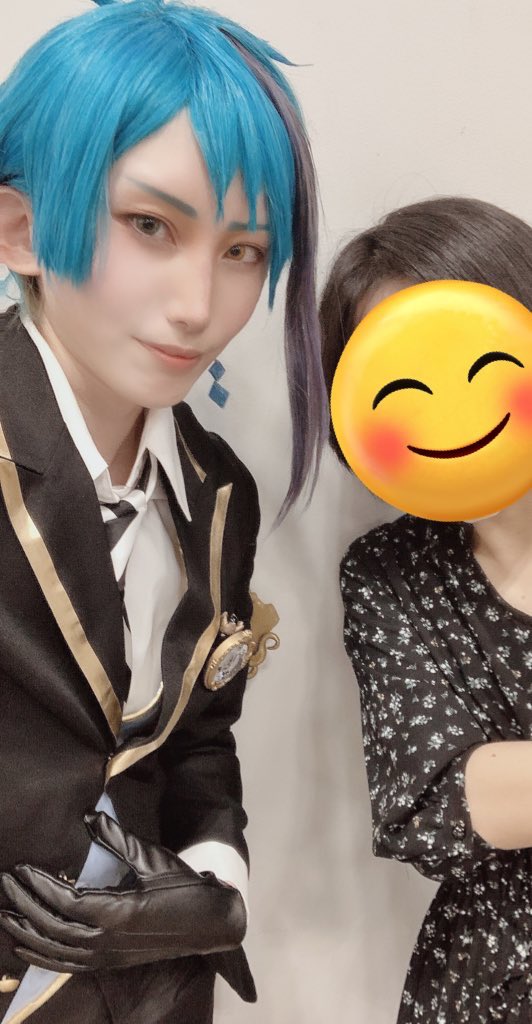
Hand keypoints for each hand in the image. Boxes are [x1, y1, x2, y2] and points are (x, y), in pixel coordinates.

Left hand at [0, 813, 245, 971]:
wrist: (211, 923)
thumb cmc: (183, 886)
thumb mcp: (151, 857)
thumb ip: (116, 838)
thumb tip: (88, 815)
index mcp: (116, 913)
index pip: (64, 902)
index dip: (38, 885)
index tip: (21, 868)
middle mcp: (106, 941)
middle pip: (52, 926)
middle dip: (24, 904)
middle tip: (5, 882)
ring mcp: (107, 956)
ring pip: (54, 950)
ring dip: (26, 933)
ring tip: (5, 915)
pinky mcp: (110, 963)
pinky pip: (67, 965)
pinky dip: (42, 956)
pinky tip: (26, 947)